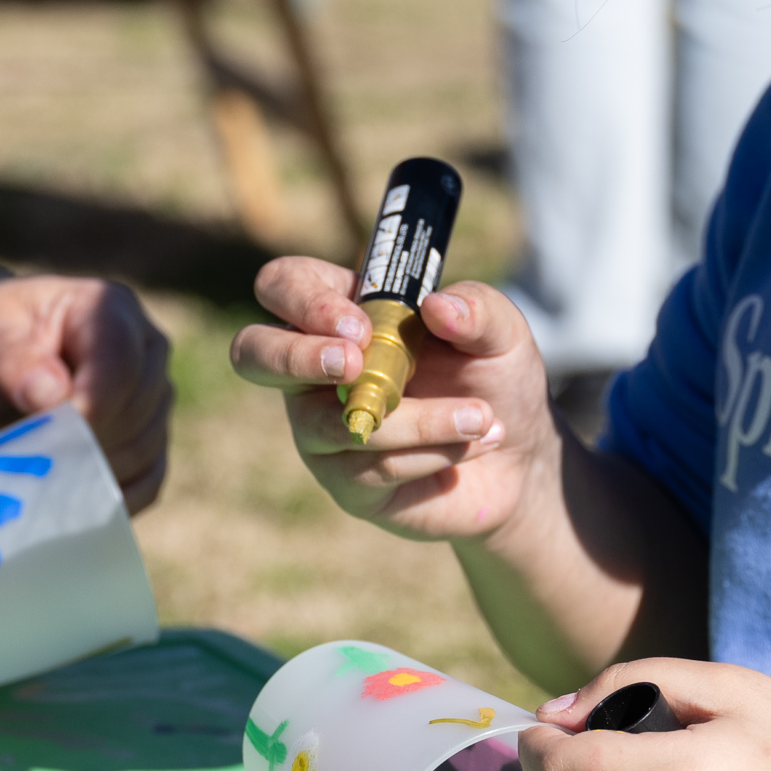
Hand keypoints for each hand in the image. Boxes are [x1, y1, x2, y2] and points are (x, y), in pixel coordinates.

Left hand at [0, 275, 171, 511]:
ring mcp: (154, 397)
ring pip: (145, 449)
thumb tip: (50, 394)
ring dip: (93, 473)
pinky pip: (149, 481)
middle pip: (137, 410)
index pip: (121, 363)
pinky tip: (71, 504)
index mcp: (109, 309)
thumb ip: (11, 358)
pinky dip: (112, 499)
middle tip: (32, 462)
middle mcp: (146, 350)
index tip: (46, 433)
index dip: (90, 405)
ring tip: (41, 478)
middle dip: (84, 443)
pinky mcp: (150, 439)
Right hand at [228, 258, 559, 544]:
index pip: (283, 287)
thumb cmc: (492, 378)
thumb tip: (437, 307)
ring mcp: (321, 429)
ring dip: (417, 419)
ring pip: (332, 424)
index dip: (304, 300)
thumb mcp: (501, 332)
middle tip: (354, 363)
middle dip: (294, 357)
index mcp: (339, 314)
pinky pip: (373, 467)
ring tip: (482, 415)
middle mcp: (313, 371)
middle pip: (252, 353)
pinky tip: (473, 444)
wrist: (518, 457)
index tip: (360, 325)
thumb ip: (478, 308)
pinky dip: (434, 452)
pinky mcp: (346, 483)